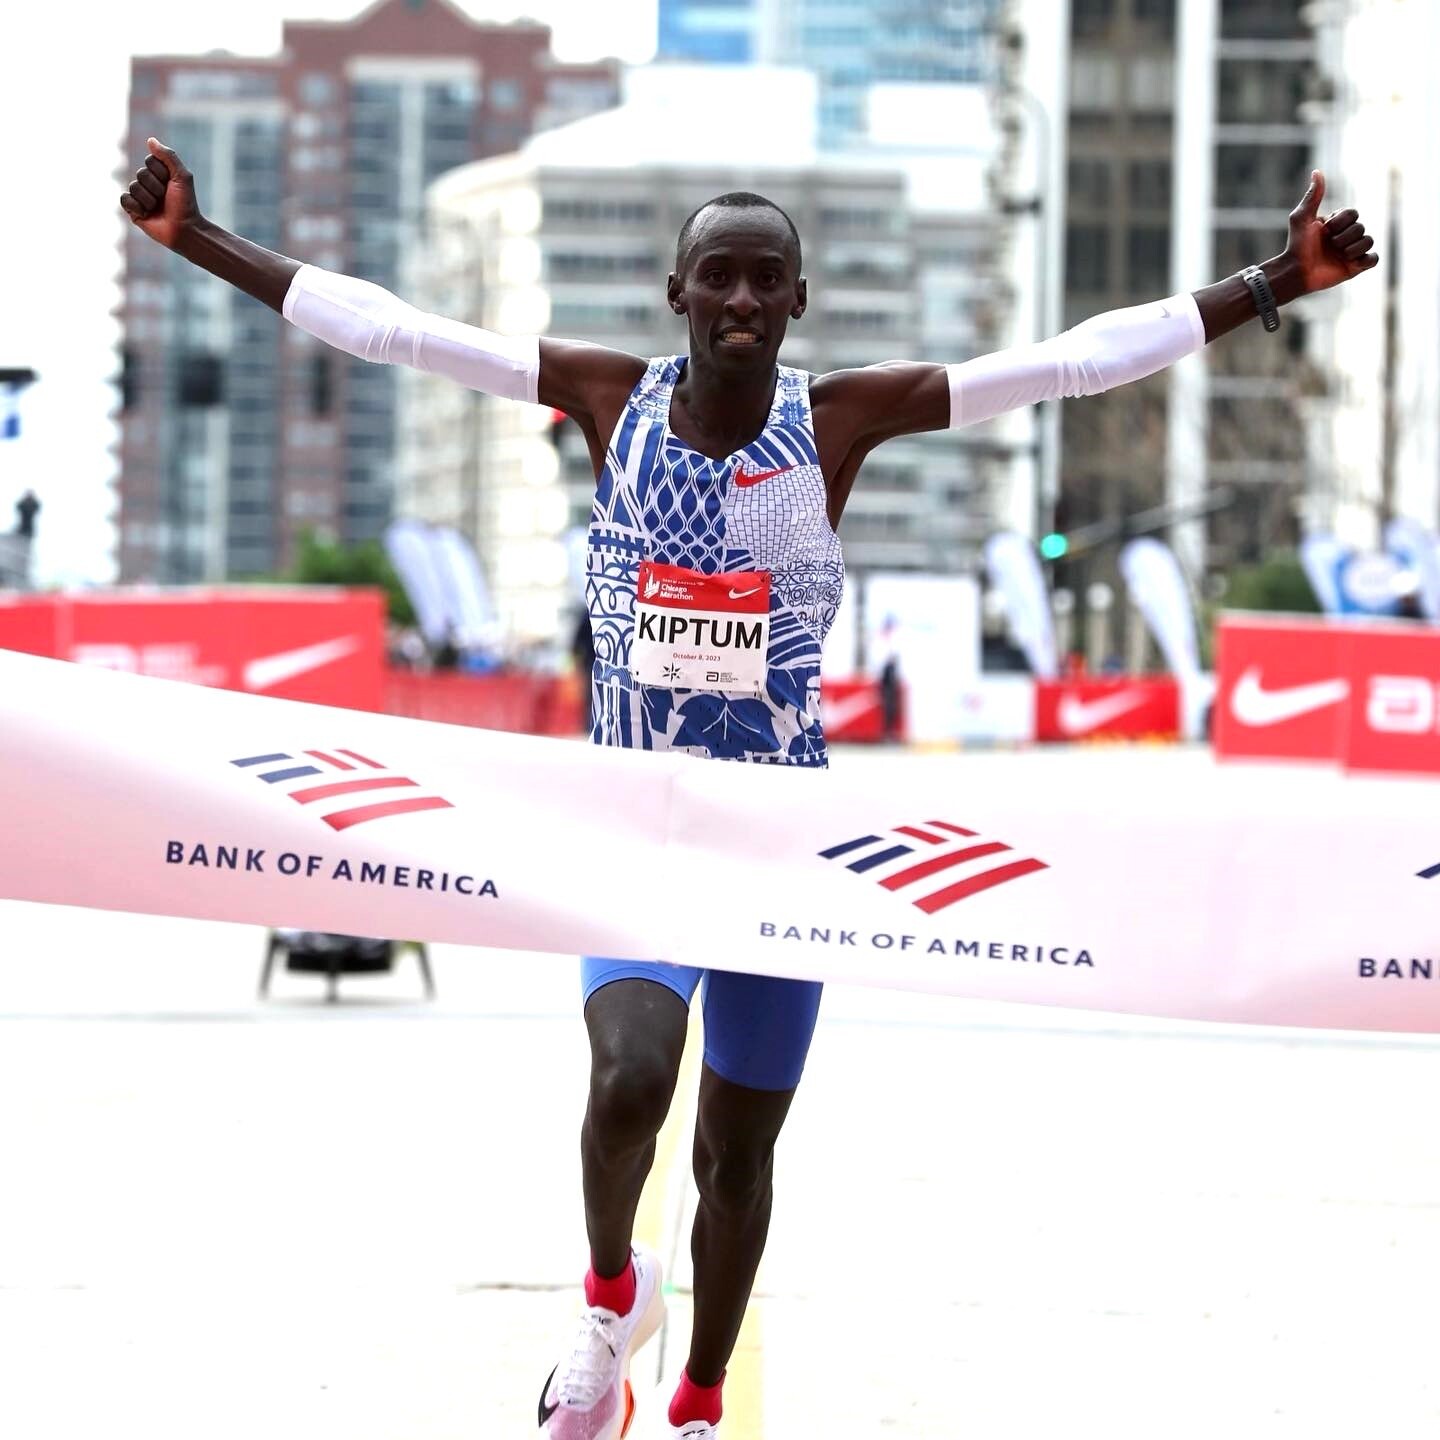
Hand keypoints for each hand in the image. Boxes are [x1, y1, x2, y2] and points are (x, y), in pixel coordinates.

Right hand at [119, 138, 202, 249]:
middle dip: (156, 187)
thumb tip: (150, 140)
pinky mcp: (133, 210)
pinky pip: (124, 199)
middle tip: (166, 199)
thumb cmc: (186, 204)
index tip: (172, 184)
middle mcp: (147, 183)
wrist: (185, 229)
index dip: (162, 173)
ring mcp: (139, 197)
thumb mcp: (182, 176)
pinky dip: (136, 206)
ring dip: (149, 199)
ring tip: (159, 208)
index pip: (149, 161)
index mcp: (158, 173)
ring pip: (134, 187)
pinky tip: (146, 214)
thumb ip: (168, 156)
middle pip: (141, 174)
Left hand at [1285, 170, 1377, 294]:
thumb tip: (1317, 171)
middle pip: (1361, 227)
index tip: (1325, 230)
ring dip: (1353, 248)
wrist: (1295, 272)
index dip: (1341, 222)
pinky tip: (1353, 262)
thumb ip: (1313, 196)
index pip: (1353, 213)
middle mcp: (1346, 236)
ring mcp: (1351, 251)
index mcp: (1337, 223)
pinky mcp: (1355, 267)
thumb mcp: (1302, 218)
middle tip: (1330, 246)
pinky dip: (1367, 259)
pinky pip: (1374, 259)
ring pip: (1369, 241)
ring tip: (1338, 255)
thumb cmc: (1296, 245)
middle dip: (1344, 236)